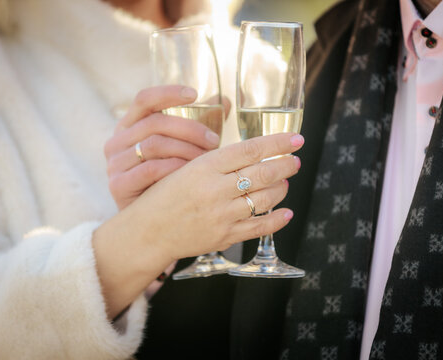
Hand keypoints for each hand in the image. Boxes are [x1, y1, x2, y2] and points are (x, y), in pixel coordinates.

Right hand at [93, 132, 303, 316]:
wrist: (147, 232)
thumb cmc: (163, 196)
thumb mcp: (185, 168)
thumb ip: (216, 161)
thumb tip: (251, 153)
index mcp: (205, 167)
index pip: (250, 150)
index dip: (277, 143)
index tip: (295, 139)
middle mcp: (215, 189)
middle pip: (262, 174)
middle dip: (285, 165)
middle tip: (295, 160)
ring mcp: (222, 215)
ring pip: (264, 199)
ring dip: (281, 189)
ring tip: (285, 182)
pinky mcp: (224, 236)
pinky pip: (258, 228)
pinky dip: (277, 220)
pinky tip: (286, 213)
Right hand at [104, 85, 226, 209]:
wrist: (148, 222)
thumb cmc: (167, 180)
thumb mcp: (182, 148)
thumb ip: (197, 124)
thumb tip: (223, 101)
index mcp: (129, 126)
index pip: (144, 100)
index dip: (168, 93)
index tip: (194, 94)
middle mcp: (117, 141)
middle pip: (154, 122)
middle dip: (189, 129)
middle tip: (215, 141)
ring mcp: (114, 163)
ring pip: (154, 144)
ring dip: (185, 150)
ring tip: (207, 161)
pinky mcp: (117, 184)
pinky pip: (150, 169)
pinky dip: (174, 169)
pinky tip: (191, 175)